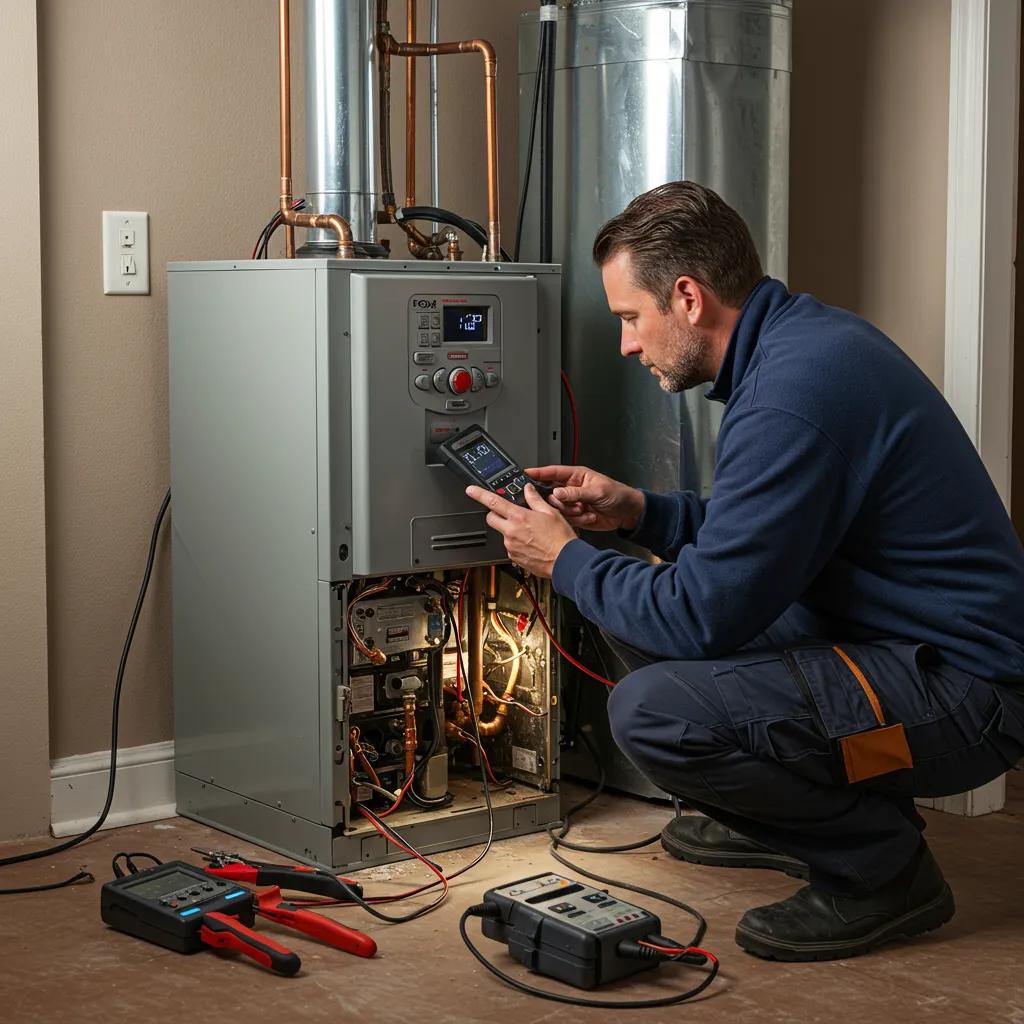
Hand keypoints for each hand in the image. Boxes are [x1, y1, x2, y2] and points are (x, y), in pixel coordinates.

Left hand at [464, 483, 576, 577]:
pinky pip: (509, 547)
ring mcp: (511, 546)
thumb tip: (528, 489)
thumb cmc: (560, 538)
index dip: (479, 494)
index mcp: (519, 517)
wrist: (565, 561)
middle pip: (491, 518)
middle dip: (495, 514)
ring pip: (502, 533)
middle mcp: (511, 532)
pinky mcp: (513, 558)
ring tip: (529, 533)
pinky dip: (516, 543)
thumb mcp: (551, 512)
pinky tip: (530, 543)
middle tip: (508, 513)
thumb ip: (535, 499)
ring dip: (509, 530)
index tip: (471, 490)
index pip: (494, 502)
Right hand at [525, 465, 643, 532]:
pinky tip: (589, 517)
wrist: (628, 513)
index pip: (552, 473)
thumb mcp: (597, 491)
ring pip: (557, 508)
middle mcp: (571, 489)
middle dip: (557, 501)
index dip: (537, 473)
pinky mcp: (575, 516)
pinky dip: (577, 520)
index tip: (525, 475)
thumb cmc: (618, 495)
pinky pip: (566, 519)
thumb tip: (557, 493)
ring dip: (569, 512)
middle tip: (565, 503)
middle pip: (550, 493)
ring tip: (584, 510)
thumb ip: (576, 492)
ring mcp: (572, 503)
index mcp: (575, 476)